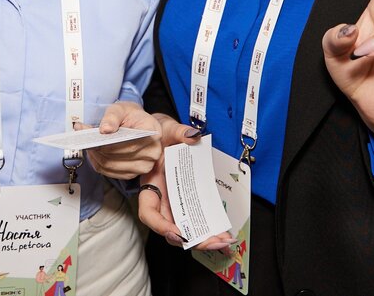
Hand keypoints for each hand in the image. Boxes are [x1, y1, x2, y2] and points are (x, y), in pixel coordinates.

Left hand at [81, 101, 160, 178]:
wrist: (137, 124)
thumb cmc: (131, 116)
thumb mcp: (121, 108)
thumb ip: (112, 116)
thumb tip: (105, 129)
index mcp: (153, 133)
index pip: (129, 144)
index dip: (109, 143)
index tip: (93, 137)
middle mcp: (152, 153)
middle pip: (119, 156)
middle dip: (98, 148)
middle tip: (83, 138)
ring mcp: (143, 166)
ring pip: (111, 165)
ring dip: (96, 156)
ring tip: (87, 144)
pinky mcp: (132, 174)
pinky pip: (109, 172)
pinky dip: (98, 162)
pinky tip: (93, 152)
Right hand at [136, 117, 232, 251]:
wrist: (164, 136)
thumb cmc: (161, 135)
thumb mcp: (167, 129)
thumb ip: (179, 132)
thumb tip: (193, 135)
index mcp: (151, 185)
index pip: (148, 213)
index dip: (160, 225)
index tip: (177, 232)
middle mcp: (161, 200)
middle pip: (170, 228)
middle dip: (192, 239)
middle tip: (215, 242)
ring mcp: (175, 203)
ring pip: (185, 229)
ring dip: (203, 238)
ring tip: (225, 241)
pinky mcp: (188, 203)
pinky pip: (196, 220)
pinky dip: (208, 229)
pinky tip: (224, 233)